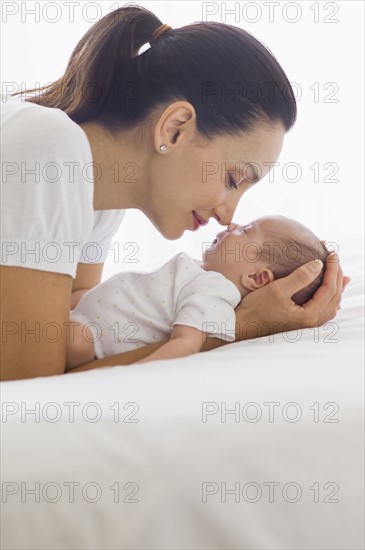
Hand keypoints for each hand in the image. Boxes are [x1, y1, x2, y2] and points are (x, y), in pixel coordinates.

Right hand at [234, 253, 350, 338]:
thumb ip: (300, 277)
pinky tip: (329, 296)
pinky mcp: (301, 323)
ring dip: (337, 288)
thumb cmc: (257, 308)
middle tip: (335, 259)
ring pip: (331, 305)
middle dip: (337, 276)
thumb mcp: (278, 289)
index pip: (330, 288)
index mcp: (309, 314)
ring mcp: (307, 324)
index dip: (333, 269)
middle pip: (334, 296)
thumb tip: (318, 264)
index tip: (332, 254)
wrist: (242, 325)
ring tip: (342, 276)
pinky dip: (330, 299)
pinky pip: (324, 311)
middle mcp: (312, 322)